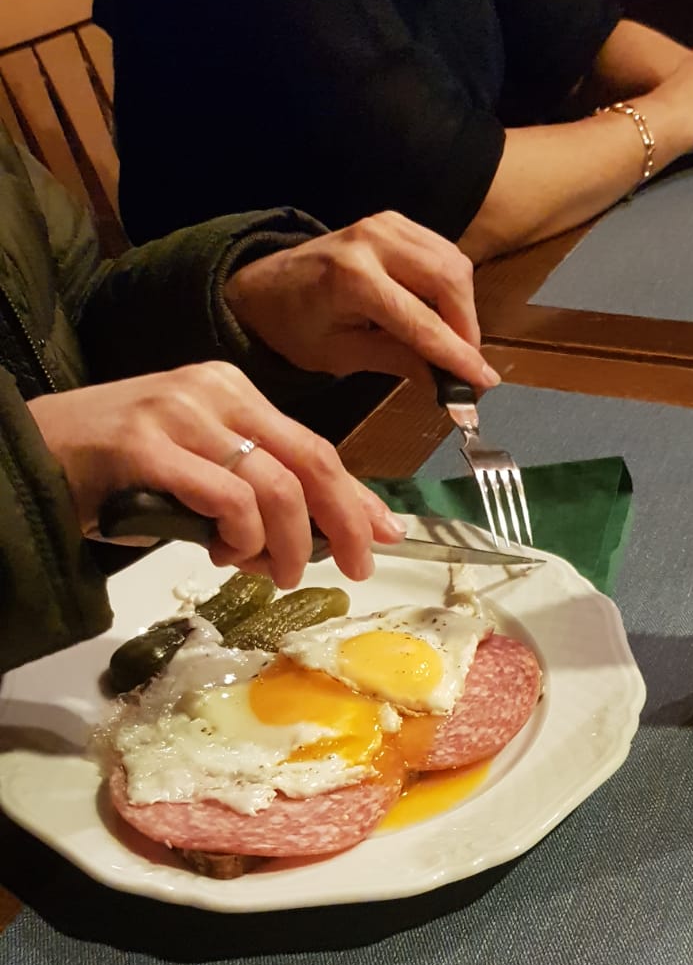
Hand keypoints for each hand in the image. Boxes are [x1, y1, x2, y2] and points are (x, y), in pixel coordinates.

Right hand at [26, 363, 405, 587]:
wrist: (35, 456)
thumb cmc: (119, 474)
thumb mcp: (200, 472)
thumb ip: (257, 492)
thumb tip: (325, 534)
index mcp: (233, 391)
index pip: (314, 446)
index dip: (356, 497)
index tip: (385, 535)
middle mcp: (214, 393)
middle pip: (311, 462)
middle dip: (343, 523)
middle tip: (351, 568)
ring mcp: (181, 416)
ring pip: (276, 488)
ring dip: (286, 546)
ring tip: (270, 572)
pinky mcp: (149, 449)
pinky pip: (227, 499)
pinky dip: (240, 537)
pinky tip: (224, 553)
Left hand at [224, 211, 500, 387]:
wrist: (266, 286)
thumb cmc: (297, 328)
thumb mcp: (343, 356)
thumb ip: (398, 362)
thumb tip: (449, 385)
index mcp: (352, 279)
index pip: (420, 321)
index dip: (456, 354)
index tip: (483, 382)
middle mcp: (373, 241)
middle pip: (448, 280)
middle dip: (466, 327)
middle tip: (467, 366)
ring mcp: (386, 224)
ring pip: (452, 262)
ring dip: (463, 307)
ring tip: (455, 345)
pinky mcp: (394, 222)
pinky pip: (442, 252)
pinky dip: (451, 287)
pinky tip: (442, 315)